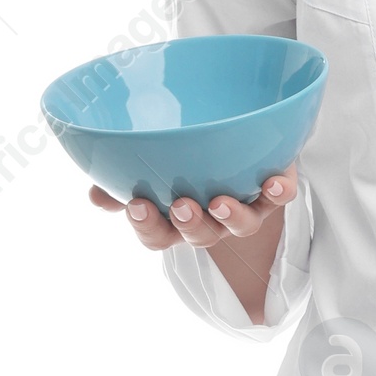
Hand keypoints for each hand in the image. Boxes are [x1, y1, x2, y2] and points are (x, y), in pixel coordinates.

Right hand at [89, 165, 297, 321]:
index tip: (137, 204)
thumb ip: (121, 178)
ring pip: (241, 224)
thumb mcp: (149, 165)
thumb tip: (95, 194)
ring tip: (219, 202)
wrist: (234, 139)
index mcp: (178, 220)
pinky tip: (275, 183)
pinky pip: (280, 197)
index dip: (147, 225)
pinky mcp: (274, 188)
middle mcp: (213, 221)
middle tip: (180, 206)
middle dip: (190, 224)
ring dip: (231, 215)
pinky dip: (279, 192)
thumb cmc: (183, 160)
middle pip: (201, 236)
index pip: (157, 235)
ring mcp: (245, 207)